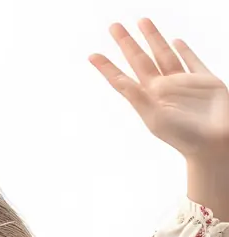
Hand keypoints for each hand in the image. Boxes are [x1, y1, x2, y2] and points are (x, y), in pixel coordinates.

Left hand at [88, 17, 228, 158]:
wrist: (214, 142)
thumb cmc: (184, 136)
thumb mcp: (156, 117)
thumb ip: (138, 98)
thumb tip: (120, 81)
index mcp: (150, 98)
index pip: (124, 79)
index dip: (108, 68)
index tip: (92, 56)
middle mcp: (164, 88)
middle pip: (141, 60)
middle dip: (127, 43)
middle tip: (114, 26)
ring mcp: (184, 83)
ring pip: (164, 54)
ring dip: (153, 38)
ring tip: (142, 21)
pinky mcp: (204, 80)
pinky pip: (192, 61)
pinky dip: (185, 51)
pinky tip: (176, 41)